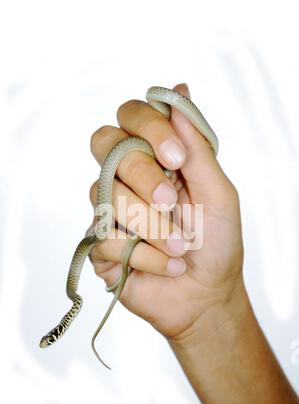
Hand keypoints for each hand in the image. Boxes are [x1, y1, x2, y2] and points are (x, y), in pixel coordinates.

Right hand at [88, 83, 243, 340]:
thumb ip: (197, 146)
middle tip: (171, 203)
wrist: (205, 296)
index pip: (130, 116)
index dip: (148, 128)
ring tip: (178, 248)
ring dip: (150, 226)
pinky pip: (105, 237)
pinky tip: (166, 266)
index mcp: (155, 158)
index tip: (177, 157)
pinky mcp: (98, 243)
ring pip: (106, 194)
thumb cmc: (216, 243)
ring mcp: (108, 209)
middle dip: (142, 175)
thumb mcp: (218, 192)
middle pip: (105, 145)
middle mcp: (126, 177)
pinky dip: (144, 255)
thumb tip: (180, 90)